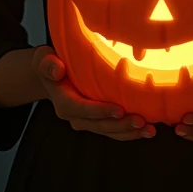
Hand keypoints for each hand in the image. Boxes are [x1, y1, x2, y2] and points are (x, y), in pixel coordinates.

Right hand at [31, 46, 155, 140]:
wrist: (53, 74)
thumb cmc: (51, 62)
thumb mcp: (44, 59)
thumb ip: (47, 64)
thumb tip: (57, 70)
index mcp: (63, 102)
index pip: (81, 109)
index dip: (100, 111)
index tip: (119, 109)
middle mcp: (74, 116)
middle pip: (99, 124)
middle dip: (120, 125)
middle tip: (141, 121)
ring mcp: (86, 121)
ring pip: (109, 131)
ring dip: (129, 132)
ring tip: (149, 129)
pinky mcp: (97, 122)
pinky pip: (114, 130)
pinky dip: (130, 132)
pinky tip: (147, 130)